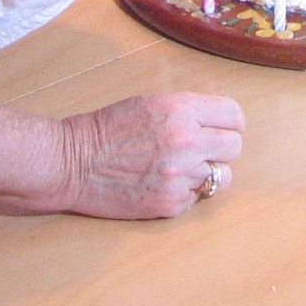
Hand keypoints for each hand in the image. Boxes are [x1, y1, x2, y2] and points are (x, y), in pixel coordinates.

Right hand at [58, 92, 243, 218]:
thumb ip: (186, 109)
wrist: (72, 162)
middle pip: (234, 147)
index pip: (233, 116)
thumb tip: (219, 112)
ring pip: (221, 176)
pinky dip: (184, 193)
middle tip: (201, 151)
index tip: (222, 129)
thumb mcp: (149, 103)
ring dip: (205, 173)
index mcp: (180, 109)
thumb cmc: (106, 129)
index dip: (230, 123)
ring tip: (180, 169)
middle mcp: (186, 141)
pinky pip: (196, 198)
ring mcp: (180, 175)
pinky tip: (161, 184)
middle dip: (220, 149)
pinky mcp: (170, 203)